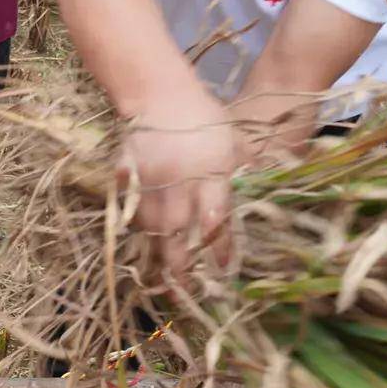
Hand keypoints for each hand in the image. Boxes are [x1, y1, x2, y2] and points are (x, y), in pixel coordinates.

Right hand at [119, 85, 239, 279]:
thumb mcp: (234, 143)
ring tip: (161, 279)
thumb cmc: (205, 118)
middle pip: (176, 234)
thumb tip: (260, 206)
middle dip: (180, 267)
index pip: (216, 221)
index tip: (225, 272)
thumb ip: (243, 175)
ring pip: (149, 226)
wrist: (161, 93)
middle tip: (184, 293)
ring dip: (156, 254)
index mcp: (209, 174)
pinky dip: (134, 227)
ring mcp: (148, 180)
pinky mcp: (126, 175)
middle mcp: (178, 182)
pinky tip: (140, 244)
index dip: (221, 250)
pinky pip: (128, 207)